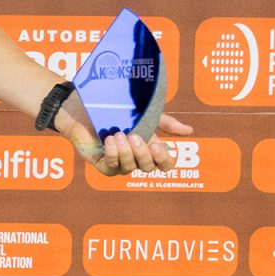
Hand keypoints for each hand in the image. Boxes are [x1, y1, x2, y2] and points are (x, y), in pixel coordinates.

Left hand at [60, 110, 194, 176]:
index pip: (164, 164)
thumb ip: (165, 124)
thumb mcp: (144, 115)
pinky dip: (112, 154)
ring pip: (130, 168)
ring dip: (126, 151)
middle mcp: (135, 159)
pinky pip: (111, 167)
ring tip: (119, 134)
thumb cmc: (115, 112)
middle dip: (143, 153)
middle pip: (148, 168)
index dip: (164, 159)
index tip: (157, 144)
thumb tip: (190, 131)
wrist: (85, 108)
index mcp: (148, 149)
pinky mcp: (102, 164)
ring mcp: (119, 163)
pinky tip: (109, 141)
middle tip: (134, 136)